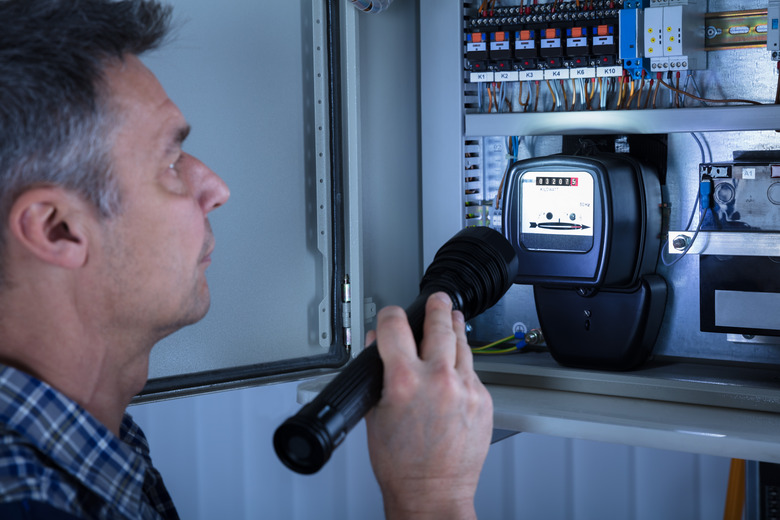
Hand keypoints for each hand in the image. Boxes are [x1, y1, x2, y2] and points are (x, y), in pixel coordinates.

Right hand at [365, 292, 492, 519]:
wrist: (433, 494)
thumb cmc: (401, 464)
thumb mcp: (373, 414)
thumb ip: (376, 373)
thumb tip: (377, 344)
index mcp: (404, 381)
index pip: (394, 326)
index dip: (388, 315)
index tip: (390, 316)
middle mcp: (438, 379)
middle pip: (438, 325)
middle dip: (435, 307)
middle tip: (436, 299)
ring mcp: (465, 389)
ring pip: (462, 344)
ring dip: (455, 327)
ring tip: (451, 317)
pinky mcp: (484, 400)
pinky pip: (473, 371)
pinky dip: (463, 364)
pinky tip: (457, 363)